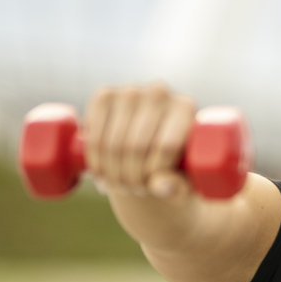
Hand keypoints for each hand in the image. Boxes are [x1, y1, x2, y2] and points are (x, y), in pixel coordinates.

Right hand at [83, 82, 195, 199]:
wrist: (148, 145)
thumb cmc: (175, 165)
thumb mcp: (184, 179)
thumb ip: (180, 186)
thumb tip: (161, 187)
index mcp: (185, 107)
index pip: (166, 146)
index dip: (155, 174)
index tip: (152, 188)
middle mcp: (159, 92)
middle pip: (137, 146)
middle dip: (132, 178)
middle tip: (134, 190)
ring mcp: (130, 91)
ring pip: (114, 144)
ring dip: (113, 173)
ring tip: (120, 186)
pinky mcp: (104, 96)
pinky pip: (95, 135)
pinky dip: (95, 160)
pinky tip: (101, 173)